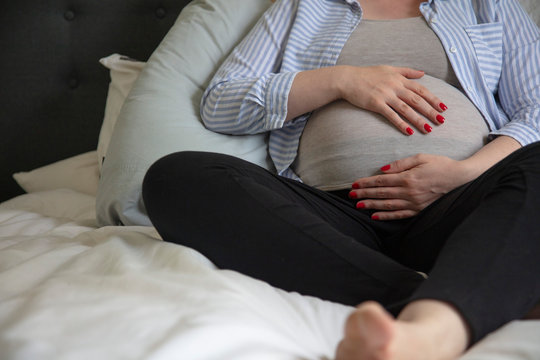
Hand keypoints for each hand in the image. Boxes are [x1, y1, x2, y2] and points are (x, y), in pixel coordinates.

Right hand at [339, 65, 446, 134]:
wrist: (348, 78)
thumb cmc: (367, 74)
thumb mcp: (389, 68)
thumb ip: (407, 71)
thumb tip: (423, 73)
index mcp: (399, 79)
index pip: (421, 89)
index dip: (433, 98)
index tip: (443, 107)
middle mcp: (395, 86)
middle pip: (417, 100)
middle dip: (430, 111)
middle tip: (441, 121)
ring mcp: (385, 95)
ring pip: (406, 109)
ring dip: (418, 120)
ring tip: (428, 129)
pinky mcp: (376, 104)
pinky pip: (391, 115)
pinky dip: (401, 124)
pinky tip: (409, 132)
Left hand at [349, 154, 469, 219]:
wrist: (460, 178)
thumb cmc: (440, 164)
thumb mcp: (420, 158)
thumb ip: (401, 164)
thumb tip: (383, 170)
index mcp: (408, 178)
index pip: (381, 181)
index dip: (366, 183)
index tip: (355, 183)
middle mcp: (409, 192)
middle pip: (381, 194)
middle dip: (364, 194)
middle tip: (350, 195)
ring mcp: (414, 203)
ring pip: (387, 205)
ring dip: (371, 205)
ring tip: (358, 205)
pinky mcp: (419, 210)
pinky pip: (399, 215)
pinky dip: (386, 216)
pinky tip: (375, 216)